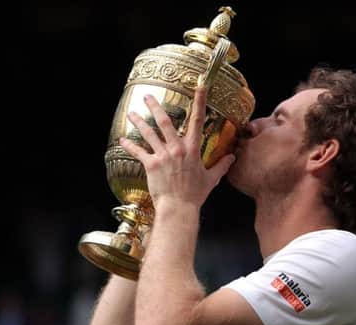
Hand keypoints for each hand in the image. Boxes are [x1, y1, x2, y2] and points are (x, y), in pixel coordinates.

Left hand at [120, 88, 234, 209]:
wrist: (179, 207)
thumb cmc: (195, 194)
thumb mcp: (211, 178)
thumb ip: (221, 166)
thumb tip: (232, 158)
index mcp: (192, 149)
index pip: (197, 120)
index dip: (199, 101)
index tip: (199, 86)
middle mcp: (177, 148)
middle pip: (164, 121)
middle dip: (155, 106)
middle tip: (148, 96)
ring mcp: (163, 155)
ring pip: (148, 133)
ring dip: (139, 122)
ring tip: (131, 113)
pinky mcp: (151, 165)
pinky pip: (138, 152)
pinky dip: (129, 145)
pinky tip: (123, 140)